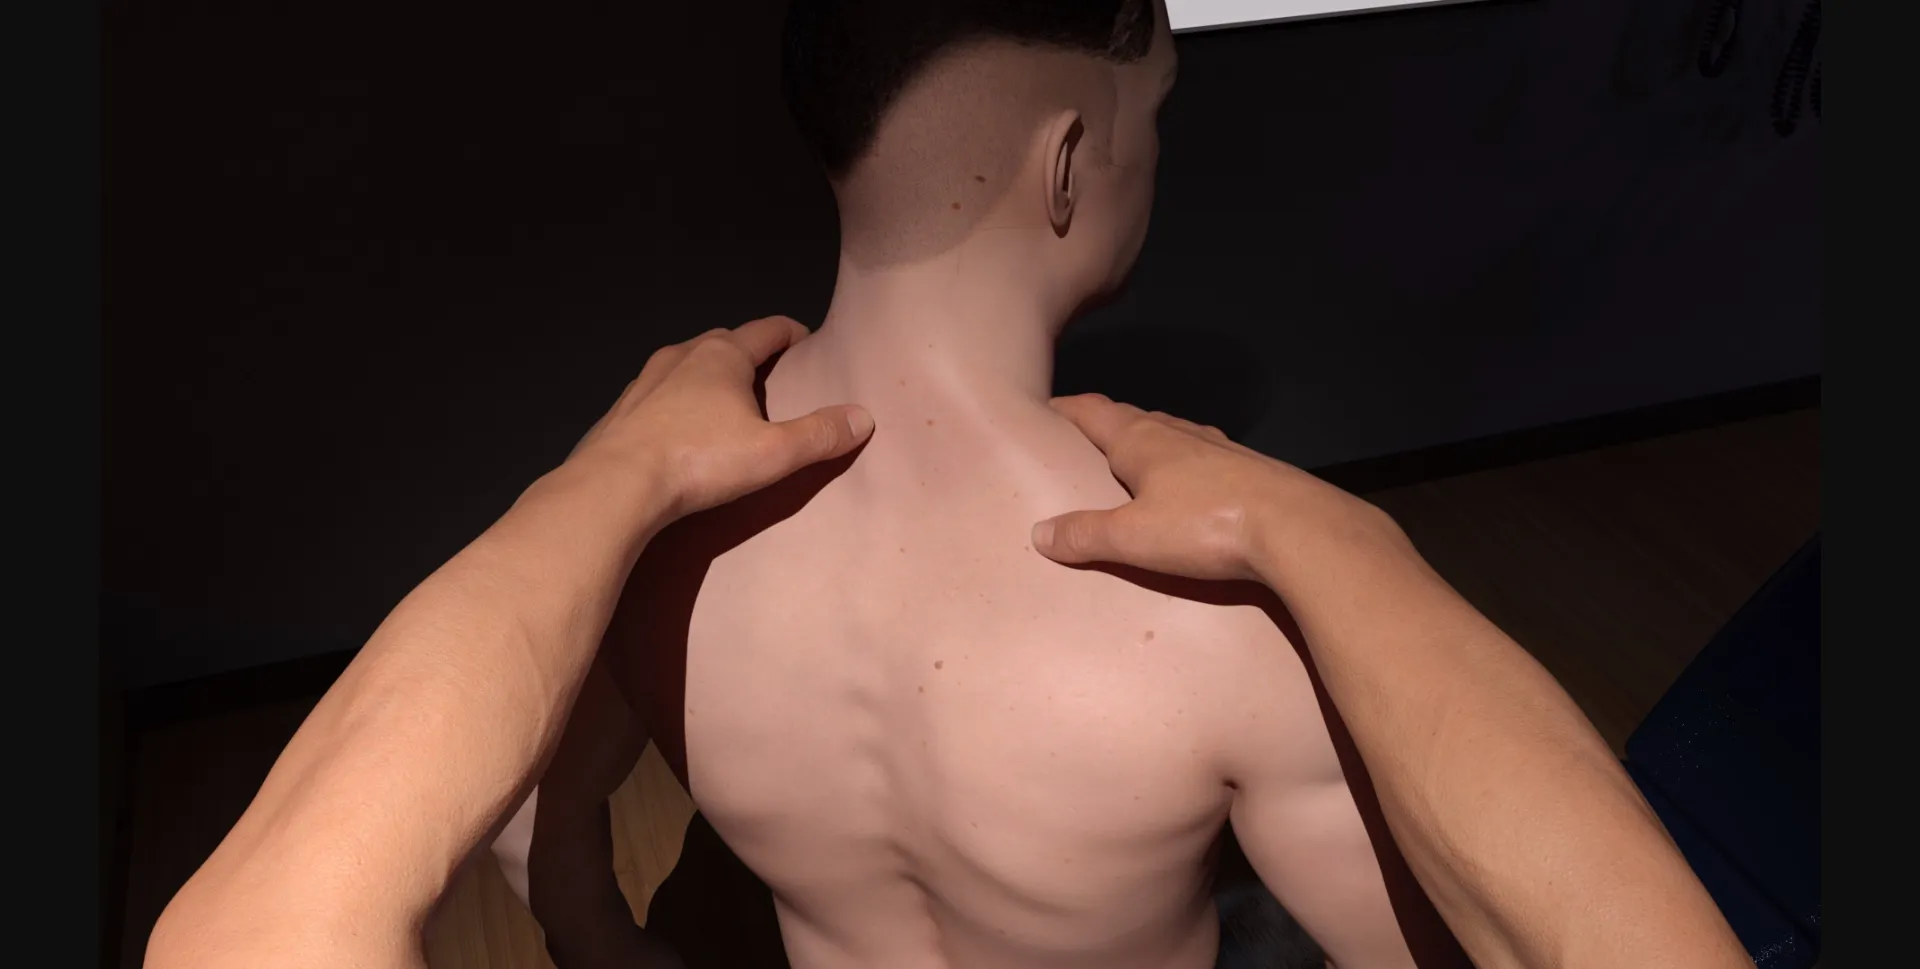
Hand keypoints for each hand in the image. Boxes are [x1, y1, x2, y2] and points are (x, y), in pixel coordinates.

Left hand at [567, 316, 873, 518]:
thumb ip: (820, 435)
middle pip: (724, 341)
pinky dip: (677, 401)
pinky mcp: (622, 411)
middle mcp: (682, 355)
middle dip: (749, 352)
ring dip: (708, 374)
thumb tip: (863, 417)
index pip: (766, 330)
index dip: (791, 332)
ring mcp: (645, 381)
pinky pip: (658, 394)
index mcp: (723, 355)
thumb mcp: (773, 452)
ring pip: (686, 364)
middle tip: (770, 374)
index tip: (807, 340)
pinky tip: (680, 426)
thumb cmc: (701, 460)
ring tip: (725, 399)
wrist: (616, 485)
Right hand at [1031, 393, 1396, 582]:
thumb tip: (1040, 533)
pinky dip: (1182, 461)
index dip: (1066, 409)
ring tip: (1131, 459)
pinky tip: (1188, 481)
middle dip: (1105, 424)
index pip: (1094, 412)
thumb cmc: (1205, 525)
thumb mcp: (1134, 537)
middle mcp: (1178, 433)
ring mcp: (1218, 447)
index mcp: (1142, 440)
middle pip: (1133, 417)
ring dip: (1147, 440)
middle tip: (1082, 438)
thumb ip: (1086, 535)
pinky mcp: (1248, 468)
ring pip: (1171, 433)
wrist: (1296, 527)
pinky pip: (1202, 455)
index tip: (1044, 409)